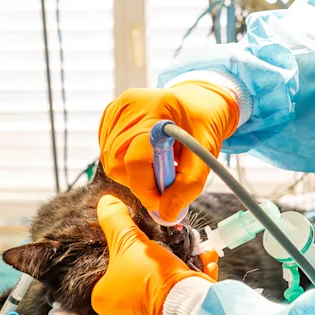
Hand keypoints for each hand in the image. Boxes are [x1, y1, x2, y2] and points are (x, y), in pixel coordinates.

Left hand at [92, 195, 213, 314]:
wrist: (188, 309)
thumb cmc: (152, 278)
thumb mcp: (130, 241)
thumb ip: (116, 221)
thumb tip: (105, 202)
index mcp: (102, 299)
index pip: (109, 269)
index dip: (128, 251)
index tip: (143, 240)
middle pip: (138, 278)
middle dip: (158, 260)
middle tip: (171, 245)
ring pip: (161, 289)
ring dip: (179, 268)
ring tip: (194, 252)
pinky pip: (177, 301)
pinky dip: (192, 283)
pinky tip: (203, 267)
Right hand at [99, 82, 239, 221]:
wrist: (197, 101)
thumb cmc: (202, 124)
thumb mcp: (206, 154)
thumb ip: (188, 185)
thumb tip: (166, 213)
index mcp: (156, 110)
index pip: (136, 159)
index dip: (148, 189)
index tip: (163, 202)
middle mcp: (130, 106)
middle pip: (119, 163)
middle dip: (141, 182)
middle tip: (165, 179)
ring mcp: (116, 109)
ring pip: (110, 161)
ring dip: (133, 174)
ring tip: (157, 164)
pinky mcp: (109, 116)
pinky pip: (108, 153)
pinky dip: (125, 163)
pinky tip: (144, 155)